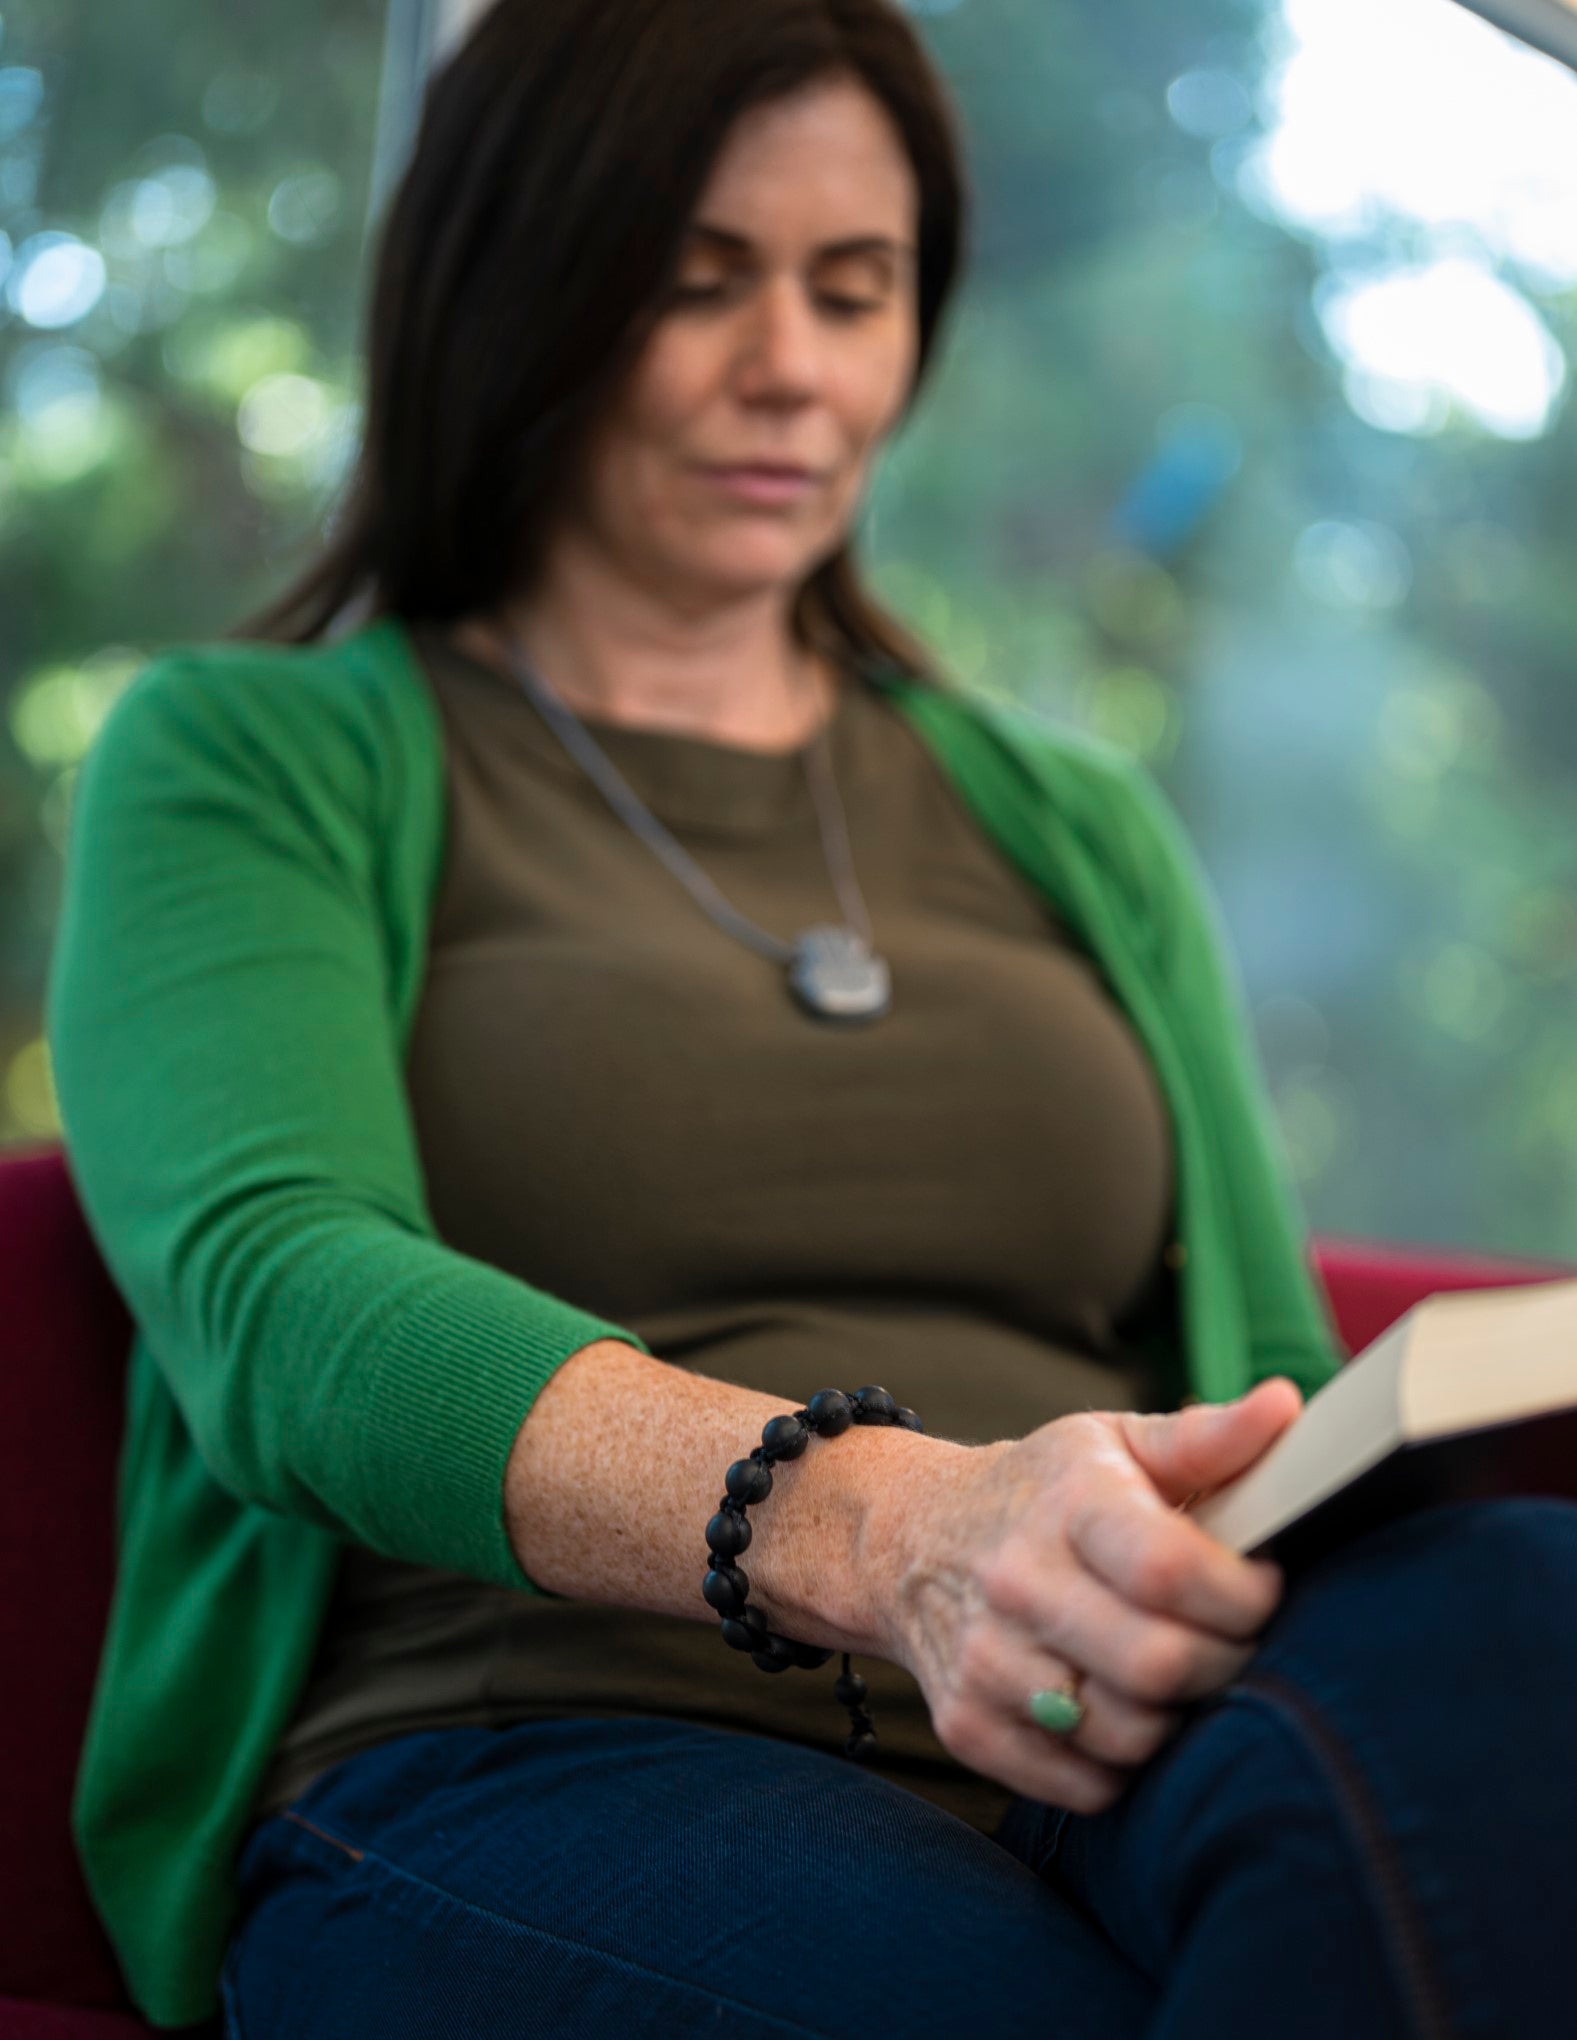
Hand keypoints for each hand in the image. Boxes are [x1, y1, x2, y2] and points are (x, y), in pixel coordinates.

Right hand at [870, 1378, 1303, 1813]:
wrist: (908, 1537)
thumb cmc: (1039, 1490)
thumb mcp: (1112, 1443)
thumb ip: (1206, 1438)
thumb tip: (1286, 1406)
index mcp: (1067, 1505)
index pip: (1168, 1568)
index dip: (1242, 1594)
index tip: (1261, 1586)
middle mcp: (1018, 1583)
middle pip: (1158, 1665)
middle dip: (1224, 1662)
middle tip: (1230, 1641)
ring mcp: (987, 1662)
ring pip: (1128, 1735)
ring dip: (1176, 1716)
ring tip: (1175, 1671)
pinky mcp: (969, 1727)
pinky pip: (1086, 1786)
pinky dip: (1122, 1763)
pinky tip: (1120, 1707)